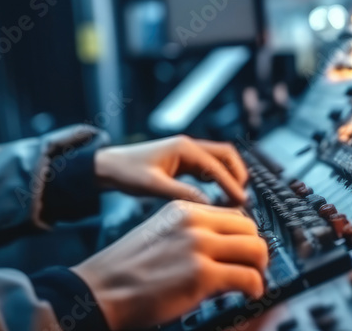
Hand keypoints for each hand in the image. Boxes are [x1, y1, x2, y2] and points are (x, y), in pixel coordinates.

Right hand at [73, 200, 267, 329]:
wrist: (102, 290)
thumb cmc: (126, 269)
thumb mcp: (161, 234)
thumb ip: (190, 233)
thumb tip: (223, 247)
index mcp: (182, 209)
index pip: (233, 214)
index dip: (244, 236)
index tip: (245, 251)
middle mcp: (193, 222)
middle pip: (250, 229)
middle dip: (256, 250)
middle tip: (253, 268)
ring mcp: (199, 246)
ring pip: (255, 249)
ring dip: (259, 269)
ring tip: (252, 282)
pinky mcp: (203, 274)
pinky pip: (248, 277)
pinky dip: (255, 288)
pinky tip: (248, 295)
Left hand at [94, 135, 248, 204]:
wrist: (108, 166)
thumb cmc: (126, 172)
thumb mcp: (154, 186)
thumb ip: (182, 194)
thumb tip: (208, 205)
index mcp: (184, 148)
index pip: (218, 166)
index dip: (232, 185)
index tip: (241, 202)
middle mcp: (188, 147)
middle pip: (226, 155)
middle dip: (237, 174)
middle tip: (242, 197)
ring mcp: (186, 153)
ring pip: (218, 160)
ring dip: (229, 176)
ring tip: (234, 199)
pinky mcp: (181, 162)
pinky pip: (207, 167)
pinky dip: (217, 179)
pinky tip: (216, 195)